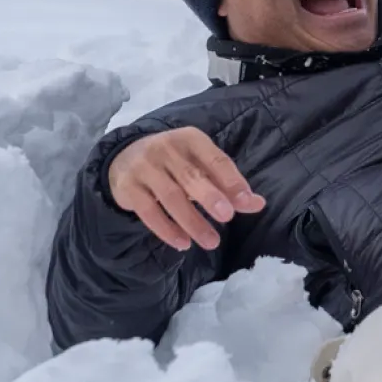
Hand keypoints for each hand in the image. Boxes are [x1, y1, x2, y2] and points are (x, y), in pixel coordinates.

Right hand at [107, 126, 263, 251]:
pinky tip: (183, 243)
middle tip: (227, 217)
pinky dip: (166, 229)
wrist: (123, 158)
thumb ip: (227, 184)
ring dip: (192, 221)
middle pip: (191, 176)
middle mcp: (166, 148)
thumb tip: (257, 203)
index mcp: (190, 139)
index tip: (246, 201)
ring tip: (211, 242)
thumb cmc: (173, 163)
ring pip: (170, 197)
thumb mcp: (200, 165)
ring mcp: (144, 167)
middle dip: (210, 197)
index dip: (231, 180)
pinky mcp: (128, 187)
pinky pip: (148, 211)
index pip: (215, 159)